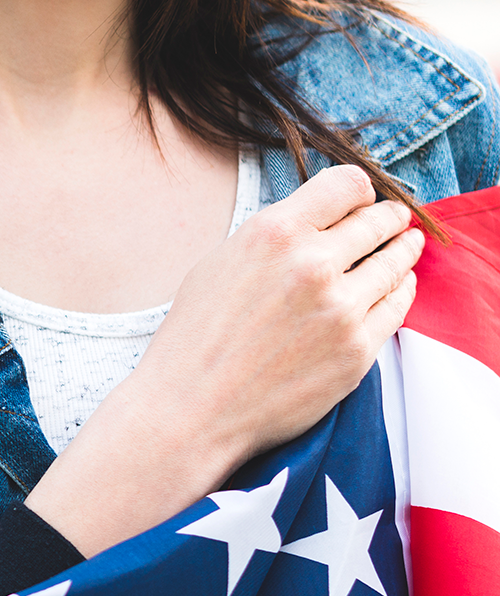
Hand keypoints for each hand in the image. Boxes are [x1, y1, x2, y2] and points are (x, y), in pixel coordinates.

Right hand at [25, 165, 423, 556]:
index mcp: (274, 233)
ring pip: (394, 263)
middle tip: (392, 221)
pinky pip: (397, 307)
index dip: (359, 190)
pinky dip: (399, 291)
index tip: (363, 199)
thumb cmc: (194, 341)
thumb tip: (317, 222)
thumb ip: (272, 237)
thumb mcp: (219, 264)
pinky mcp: (357, 352)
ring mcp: (340, 310)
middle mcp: (313, 265)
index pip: (346, 184)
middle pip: (377, 221)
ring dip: (402, 251)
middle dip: (387, 218)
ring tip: (406, 248)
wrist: (190, 411)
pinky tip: (396, 287)